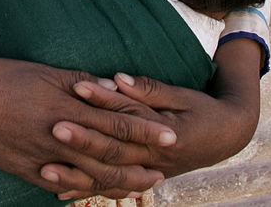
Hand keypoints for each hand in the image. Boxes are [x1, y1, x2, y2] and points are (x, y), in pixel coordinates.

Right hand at [0, 57, 176, 198]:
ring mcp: (45, 159)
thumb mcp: (41, 72)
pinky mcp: (29, 173)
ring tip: (140, 185)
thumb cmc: (0, 79)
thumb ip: (77, 81)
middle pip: (109, 155)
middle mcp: (60, 138)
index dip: (144, 130)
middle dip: (140, 162)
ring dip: (119, 182)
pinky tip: (98, 192)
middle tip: (165, 168)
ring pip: (91, 177)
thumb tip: (110, 87)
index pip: (115, 122)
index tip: (170, 135)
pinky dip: (84, 191)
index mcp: (66, 108)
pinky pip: (64, 187)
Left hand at [41, 38, 260, 198]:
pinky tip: (59, 192)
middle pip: (112, 152)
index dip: (101, 102)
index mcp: (164, 135)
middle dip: (82, 141)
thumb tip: (118, 78)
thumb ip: (148, 90)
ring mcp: (147, 173)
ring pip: (107, 178)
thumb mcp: (181, 95)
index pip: (126, 118)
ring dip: (76, 175)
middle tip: (53, 128)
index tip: (76, 87)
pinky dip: (85, 190)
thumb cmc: (202, 109)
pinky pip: (110, 188)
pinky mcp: (141, 178)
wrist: (226, 136)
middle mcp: (153, 160)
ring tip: (45, 169)